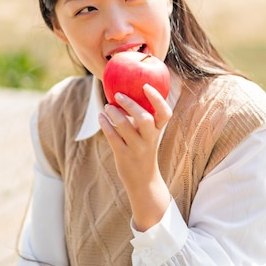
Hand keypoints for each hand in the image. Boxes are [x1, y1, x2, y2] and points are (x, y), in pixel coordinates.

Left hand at [98, 83, 172, 230]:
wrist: (143, 180)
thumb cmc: (144, 149)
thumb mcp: (149, 134)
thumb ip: (143, 117)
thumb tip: (128, 92)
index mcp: (158, 131)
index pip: (165, 113)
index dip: (157, 98)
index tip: (146, 86)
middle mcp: (150, 139)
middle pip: (144, 118)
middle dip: (130, 104)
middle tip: (118, 95)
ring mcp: (137, 148)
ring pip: (125, 126)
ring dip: (114, 113)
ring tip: (107, 106)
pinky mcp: (124, 156)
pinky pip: (113, 137)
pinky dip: (105, 124)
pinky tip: (101, 117)